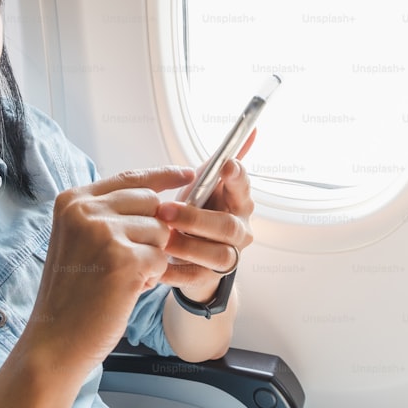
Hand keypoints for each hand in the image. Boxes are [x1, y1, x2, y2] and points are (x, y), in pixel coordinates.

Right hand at [23, 166, 194, 376]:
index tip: (186, 173)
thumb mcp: (78, 238)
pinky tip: (126, 289)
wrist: (56, 338)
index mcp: (73, 201)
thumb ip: (109, 213)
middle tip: (128, 260)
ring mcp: (105, 233)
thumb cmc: (72, 292)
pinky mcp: (124, 260)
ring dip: (151, 257)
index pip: (130, 177)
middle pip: (151, 203)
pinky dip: (151, 277)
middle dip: (152, 232)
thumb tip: (159, 198)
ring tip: (122, 277)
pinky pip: (161, 259)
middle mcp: (86, 211)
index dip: (162, 175)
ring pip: (160, 232)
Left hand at [157, 154, 254, 302]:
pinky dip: (175, 272)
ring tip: (162, 239)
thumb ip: (219, 161)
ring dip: (186, 245)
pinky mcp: (209, 277)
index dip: (236, 176)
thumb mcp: (206, 184)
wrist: (196, 253)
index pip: (243, 186)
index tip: (225, 165)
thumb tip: (250, 130)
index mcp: (239, 202)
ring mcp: (228, 255)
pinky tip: (158, 266)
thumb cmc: (199, 211)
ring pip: (216, 254)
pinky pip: (195, 277)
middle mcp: (240, 230)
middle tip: (166, 210)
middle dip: (196, 218)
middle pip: (227, 225)